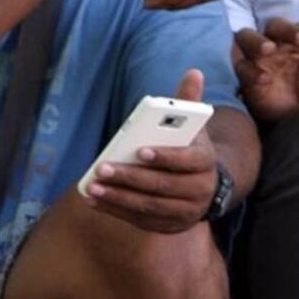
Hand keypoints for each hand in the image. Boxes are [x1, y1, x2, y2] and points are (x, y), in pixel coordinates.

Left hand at [81, 69, 218, 233]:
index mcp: (206, 162)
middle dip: (130, 177)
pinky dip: (116, 210)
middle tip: (103, 168)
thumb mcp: (192, 127)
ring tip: (93, 186)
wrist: (203, 186)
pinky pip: (140, 220)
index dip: (164, 157)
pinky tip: (94, 200)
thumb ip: (188, 102)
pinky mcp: (168, 226)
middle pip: (163, 186)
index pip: (187, 160)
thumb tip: (193, 73)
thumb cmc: (189, 149)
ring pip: (149, 206)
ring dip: (118, 197)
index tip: (139, 150)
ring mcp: (185, 212)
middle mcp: (200, 191)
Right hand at [234, 18, 298, 122]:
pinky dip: (251, 71)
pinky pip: (242, 68)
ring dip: (258, 41)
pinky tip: (264, 77)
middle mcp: (273, 42)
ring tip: (269, 49)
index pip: (298, 24)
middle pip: (274, 25)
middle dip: (286, 29)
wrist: (291, 113)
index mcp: (292, 39)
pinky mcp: (245, 75)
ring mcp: (256, 57)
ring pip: (246, 37)